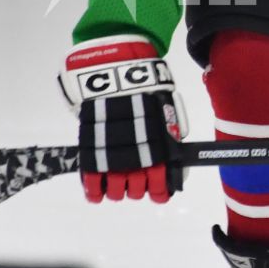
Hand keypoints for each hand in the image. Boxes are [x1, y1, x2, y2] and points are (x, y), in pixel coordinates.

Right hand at [59, 34, 188, 203]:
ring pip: (117, 192)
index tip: (158, 193)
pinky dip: (94, 192)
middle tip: (134, 178)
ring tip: (116, 182)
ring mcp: (113, 159)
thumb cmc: (144, 90)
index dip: (159, 193)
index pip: (160, 186)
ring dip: (118, 191)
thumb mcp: (165, 112)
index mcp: (157, 152)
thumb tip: (176, 155)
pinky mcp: (91, 154)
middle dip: (137, 188)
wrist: (116, 74)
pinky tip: (96, 193)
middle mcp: (136, 159)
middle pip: (137, 191)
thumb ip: (168, 136)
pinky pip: (92, 182)